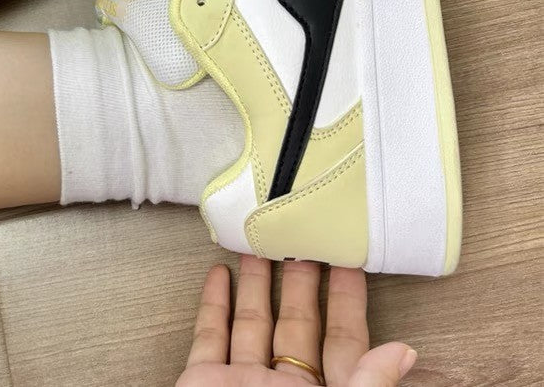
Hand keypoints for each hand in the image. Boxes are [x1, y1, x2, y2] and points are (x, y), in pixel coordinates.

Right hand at [177, 257, 416, 385]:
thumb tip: (405, 353)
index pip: (343, 343)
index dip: (348, 302)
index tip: (350, 261)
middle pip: (297, 324)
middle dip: (301, 281)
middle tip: (304, 236)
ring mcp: (241, 386)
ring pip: (252, 322)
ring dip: (256, 283)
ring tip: (260, 243)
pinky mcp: (204, 384)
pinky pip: (209, 337)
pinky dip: (213, 304)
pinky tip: (218, 274)